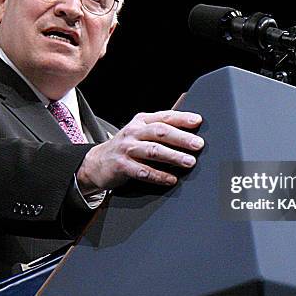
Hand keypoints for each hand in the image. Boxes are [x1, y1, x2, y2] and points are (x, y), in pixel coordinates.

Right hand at [76, 110, 202, 192]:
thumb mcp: (140, 132)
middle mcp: (134, 132)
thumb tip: (190, 126)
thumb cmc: (126, 147)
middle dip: (181, 138)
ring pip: (153, 151)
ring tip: (189, 162)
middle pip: (160, 132)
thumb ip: (160, 128)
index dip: (182, 118)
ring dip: (173, 156)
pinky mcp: (121, 166)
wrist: (96, 162)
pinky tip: (171, 179)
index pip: (164, 117)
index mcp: (141, 121)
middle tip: (198, 144)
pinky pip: (143, 171)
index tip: (198, 121)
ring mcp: (126, 149)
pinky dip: (159, 176)